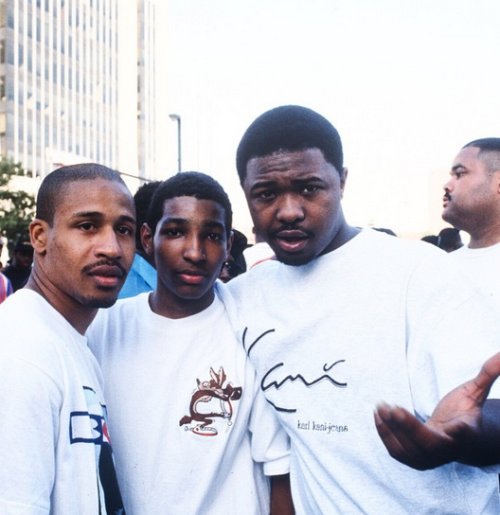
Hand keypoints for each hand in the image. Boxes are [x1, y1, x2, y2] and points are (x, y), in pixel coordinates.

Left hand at [374, 351, 499, 469]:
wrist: (453, 436)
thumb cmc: (464, 411)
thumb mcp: (476, 392)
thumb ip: (487, 374)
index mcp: (467, 432)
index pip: (465, 434)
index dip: (460, 432)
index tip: (456, 427)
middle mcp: (450, 449)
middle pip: (430, 444)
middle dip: (410, 428)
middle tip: (392, 408)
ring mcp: (431, 459)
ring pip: (410, 450)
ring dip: (392, 429)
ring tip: (380, 406)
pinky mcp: (414, 460)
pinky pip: (397, 452)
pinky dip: (385, 435)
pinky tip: (378, 415)